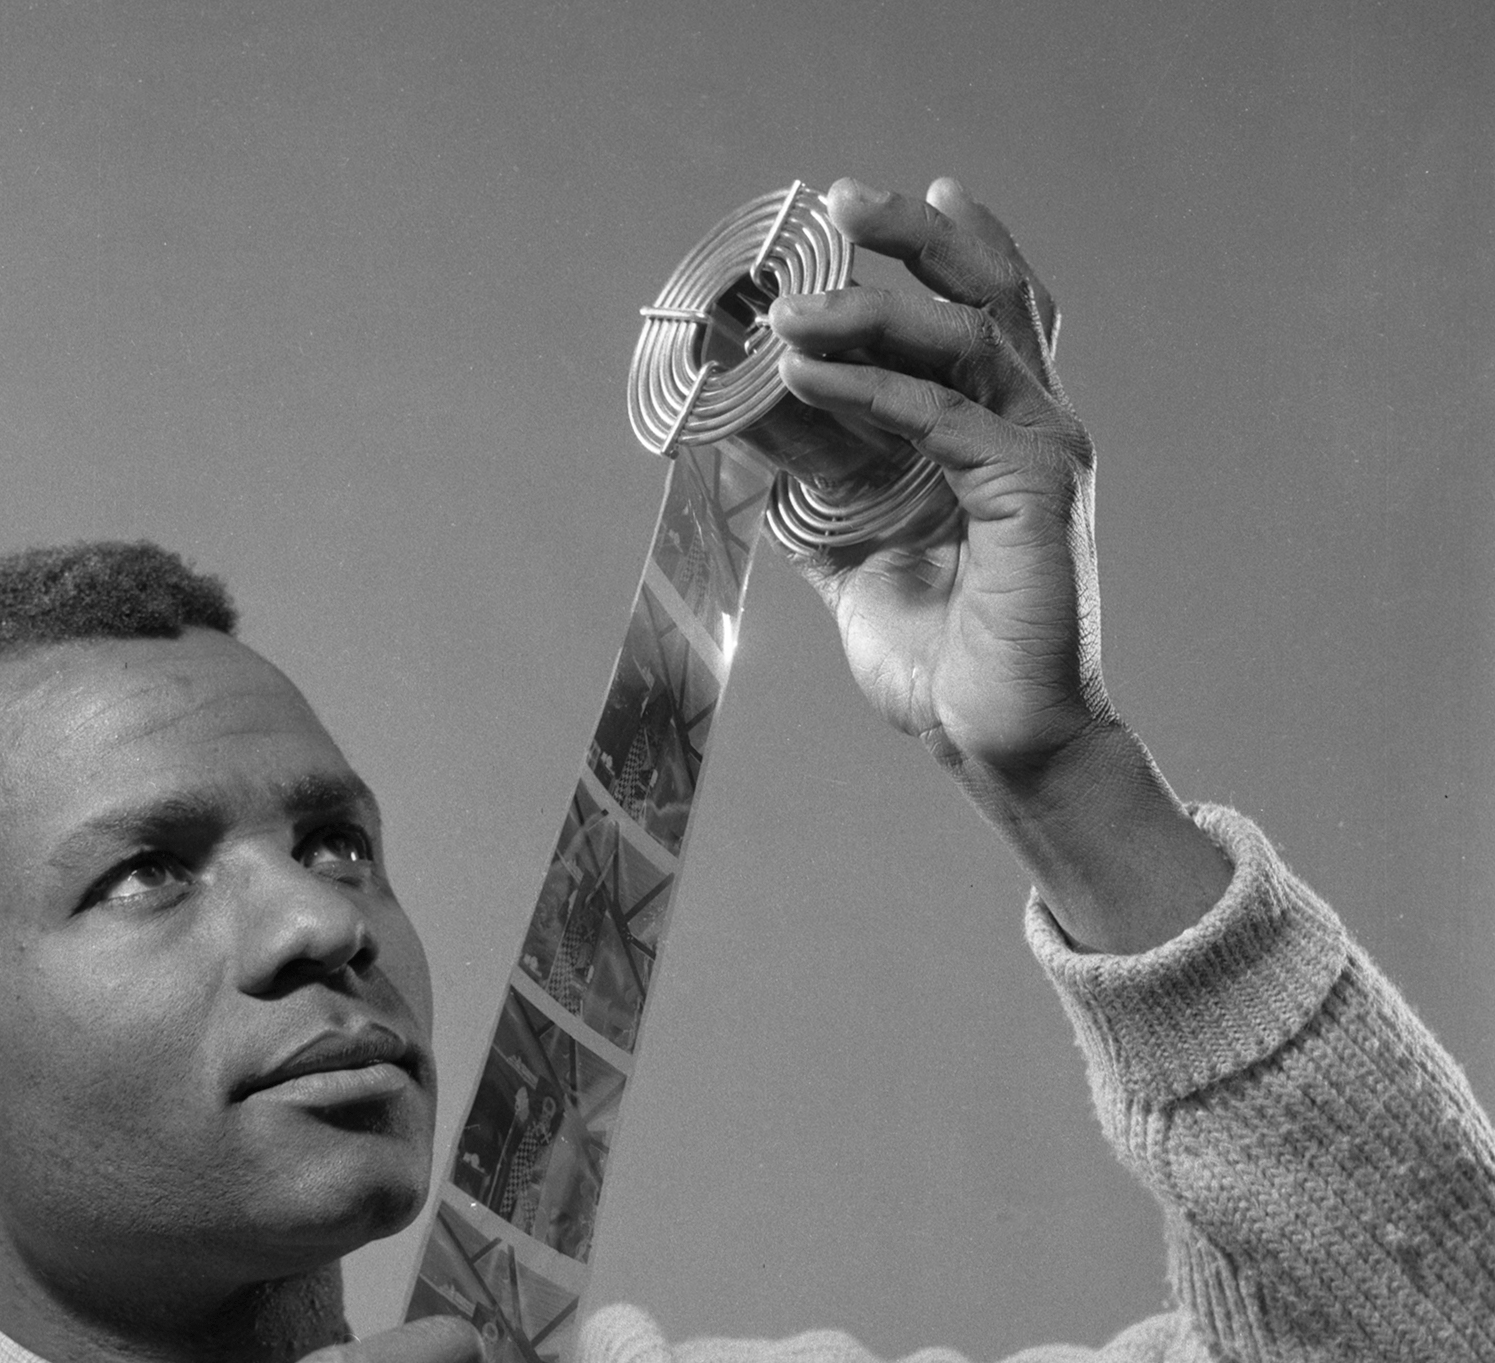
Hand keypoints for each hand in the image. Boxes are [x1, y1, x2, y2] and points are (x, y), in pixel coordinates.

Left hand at [767, 177, 1231, 950]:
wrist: (999, 740)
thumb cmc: (944, 662)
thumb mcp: (856, 563)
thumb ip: (813, 501)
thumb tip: (744, 443)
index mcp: (998, 436)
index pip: (975, 315)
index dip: (926, 253)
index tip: (852, 215)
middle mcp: (1030, 426)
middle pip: (987, 292)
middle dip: (914, 237)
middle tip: (839, 198)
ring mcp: (1041, 451)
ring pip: (966, 336)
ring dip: (877, 305)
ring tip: (793, 304)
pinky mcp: (1032, 489)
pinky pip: (944, 415)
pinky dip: (874, 388)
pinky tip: (811, 374)